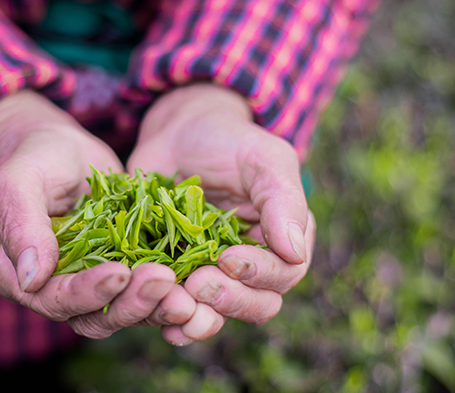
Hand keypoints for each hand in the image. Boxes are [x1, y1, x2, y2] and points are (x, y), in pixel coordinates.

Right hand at [0, 90, 189, 337]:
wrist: (59, 147)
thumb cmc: (31, 159)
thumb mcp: (16, 184)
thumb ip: (21, 227)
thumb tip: (31, 278)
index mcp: (19, 276)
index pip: (55, 298)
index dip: (88, 292)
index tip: (120, 273)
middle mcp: (55, 289)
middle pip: (94, 315)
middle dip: (131, 302)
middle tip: (163, 280)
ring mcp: (92, 282)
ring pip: (125, 309)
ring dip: (155, 302)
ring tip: (184, 285)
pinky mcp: (123, 269)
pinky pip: (146, 290)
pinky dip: (171, 290)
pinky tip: (195, 279)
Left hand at [127, 84, 314, 344]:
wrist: (179, 135)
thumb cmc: (229, 141)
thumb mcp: (263, 158)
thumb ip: (283, 201)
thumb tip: (295, 252)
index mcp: (283, 240)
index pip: (283, 274)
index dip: (259, 274)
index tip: (229, 258)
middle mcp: (253, 266)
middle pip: (255, 304)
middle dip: (229, 299)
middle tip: (198, 281)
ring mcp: (213, 274)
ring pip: (217, 315)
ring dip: (199, 317)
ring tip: (176, 301)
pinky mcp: (177, 276)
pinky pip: (178, 309)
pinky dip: (171, 319)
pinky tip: (159, 318)